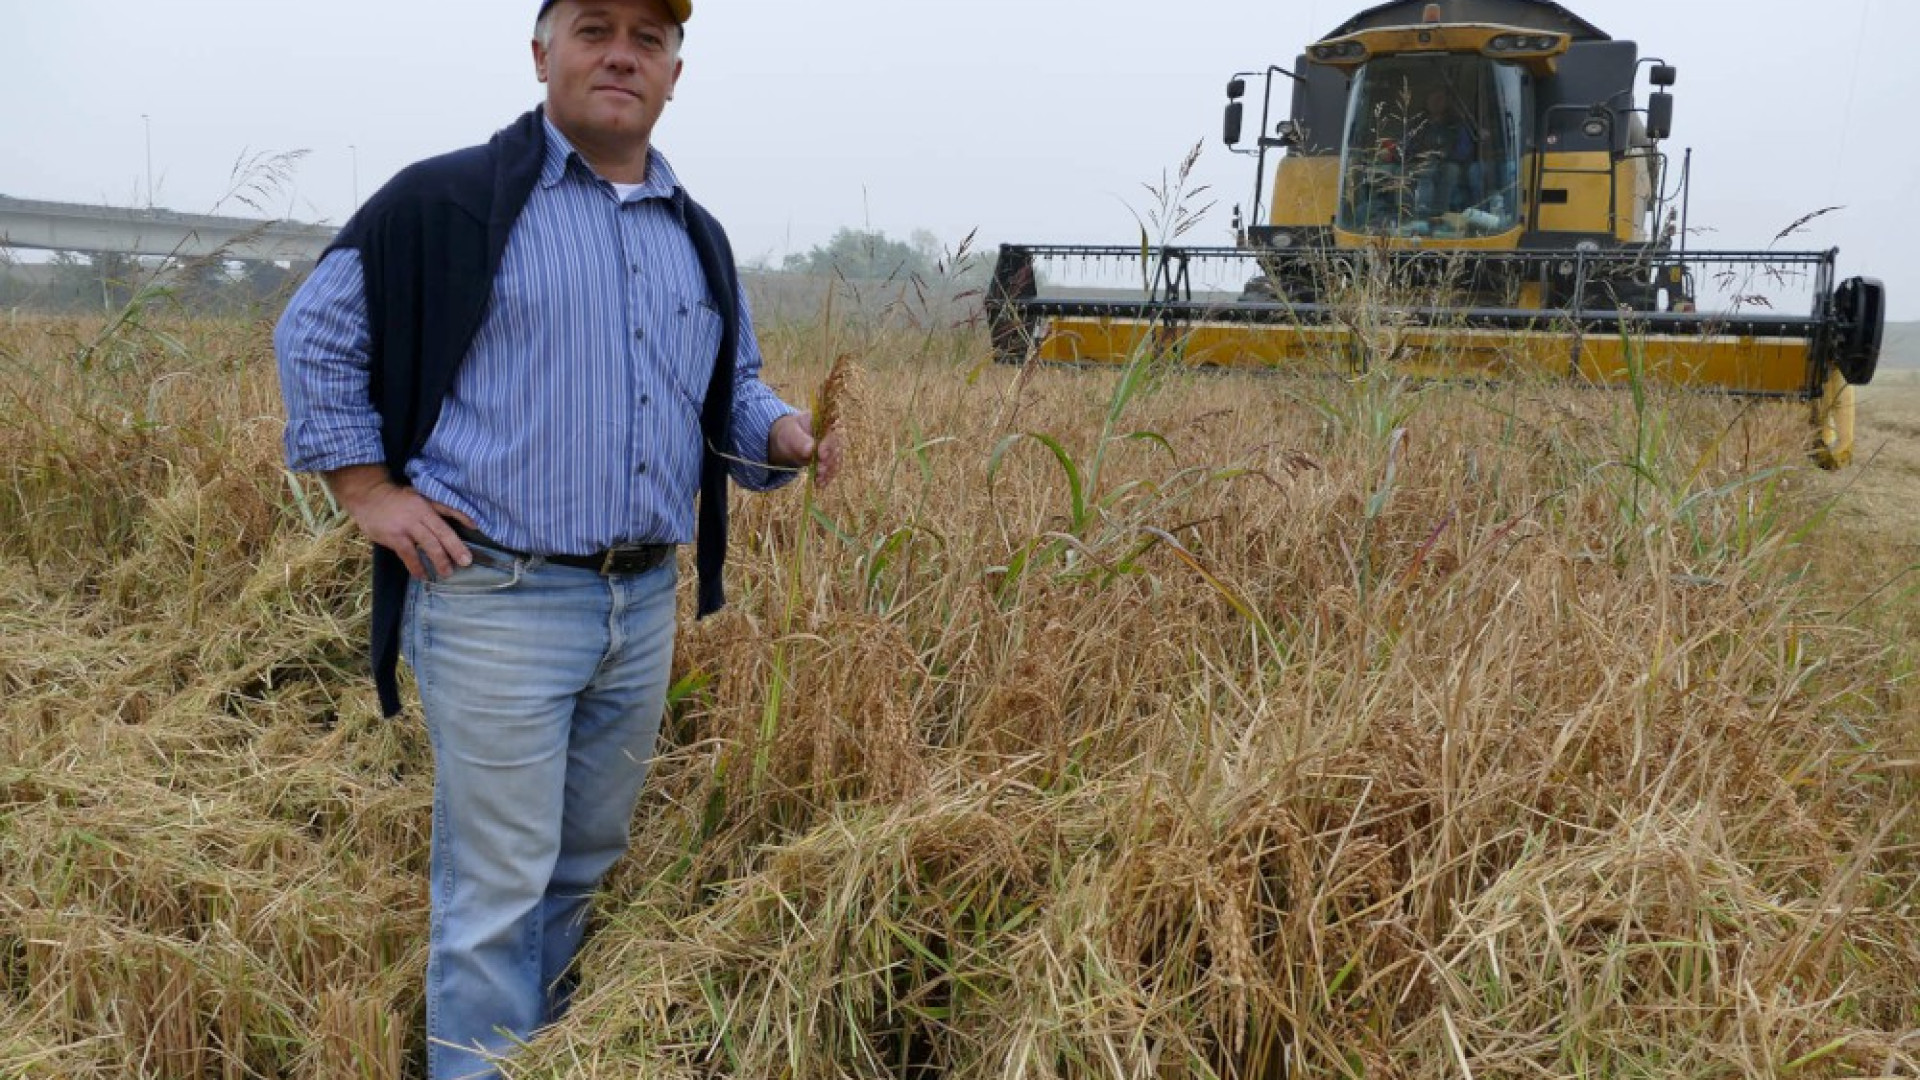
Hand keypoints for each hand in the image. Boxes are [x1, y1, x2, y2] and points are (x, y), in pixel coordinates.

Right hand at [324, 464, 473, 579]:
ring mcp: (405, 526)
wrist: (368, 495)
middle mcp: (418, 515)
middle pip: (440, 533)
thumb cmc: (400, 498)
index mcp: (427, 505)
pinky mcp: (393, 537)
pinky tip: (422, 575)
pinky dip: (416, 567)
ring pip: (427, 545)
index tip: (474, 535)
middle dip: (454, 549)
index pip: (448, 515)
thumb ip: (444, 509)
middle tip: (465, 563)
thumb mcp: (422, 496)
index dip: (462, 524)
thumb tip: (471, 522)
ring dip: (438, 561)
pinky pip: (408, 555)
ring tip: (446, 574)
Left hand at [769, 412, 844, 487]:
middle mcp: (829, 437)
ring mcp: (829, 450)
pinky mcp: (826, 462)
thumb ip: (800, 441)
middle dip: (828, 462)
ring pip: (834, 462)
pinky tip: (820, 485)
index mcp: (822, 425)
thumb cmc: (788, 432)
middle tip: (819, 471)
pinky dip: (826, 478)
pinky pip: (830, 470)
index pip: (829, 435)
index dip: (827, 445)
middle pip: (834, 450)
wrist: (786, 441)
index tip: (821, 455)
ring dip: (828, 473)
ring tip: (818, 482)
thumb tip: (811, 449)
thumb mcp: (790, 434)